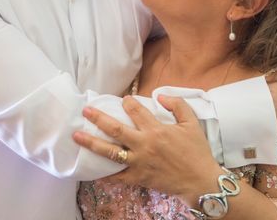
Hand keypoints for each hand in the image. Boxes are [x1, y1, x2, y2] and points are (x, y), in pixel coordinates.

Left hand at [72, 95, 221, 204]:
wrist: (200, 180)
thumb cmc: (197, 151)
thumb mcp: (192, 123)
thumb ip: (177, 105)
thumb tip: (160, 96)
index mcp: (156, 130)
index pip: (136, 111)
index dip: (128, 102)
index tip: (123, 99)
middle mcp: (144, 145)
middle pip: (116, 130)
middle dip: (98, 119)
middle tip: (86, 111)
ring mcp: (139, 162)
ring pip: (110, 152)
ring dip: (92, 143)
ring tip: (77, 137)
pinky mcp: (138, 178)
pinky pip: (117, 177)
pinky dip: (104, 175)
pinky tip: (92, 172)